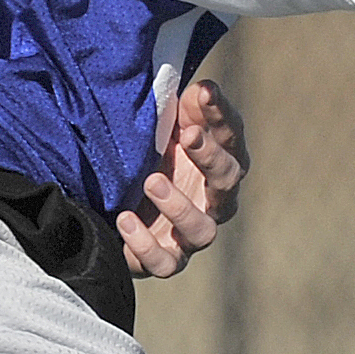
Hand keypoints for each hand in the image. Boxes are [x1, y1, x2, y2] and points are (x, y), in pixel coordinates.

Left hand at [119, 79, 246, 277]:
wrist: (121, 194)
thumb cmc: (155, 149)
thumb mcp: (170, 121)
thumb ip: (189, 105)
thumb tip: (205, 89)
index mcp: (222, 158)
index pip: (233, 135)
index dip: (221, 115)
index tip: (202, 93)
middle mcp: (215, 198)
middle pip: (228, 180)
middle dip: (209, 157)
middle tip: (186, 135)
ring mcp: (191, 232)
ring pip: (203, 231)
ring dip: (180, 208)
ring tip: (151, 181)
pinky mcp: (164, 258)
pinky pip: (165, 264)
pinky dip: (147, 246)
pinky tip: (125, 219)